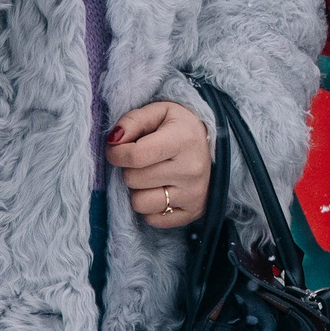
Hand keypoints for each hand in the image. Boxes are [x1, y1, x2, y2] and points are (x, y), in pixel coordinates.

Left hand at [107, 100, 210, 226]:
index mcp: (183, 140)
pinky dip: (150, 207)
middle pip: (133, 179)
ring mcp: (193, 194)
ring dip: (137, 190)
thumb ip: (133, 121)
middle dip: (129, 169)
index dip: (116, 153)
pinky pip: (152, 219)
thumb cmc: (180, 127)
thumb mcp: (159, 111)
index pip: (135, 156)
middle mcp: (191, 170)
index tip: (116, 149)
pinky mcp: (193, 212)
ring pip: (139, 203)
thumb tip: (113, 140)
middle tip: (140, 161)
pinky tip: (160, 190)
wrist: (216, 146)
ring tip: (149, 177)